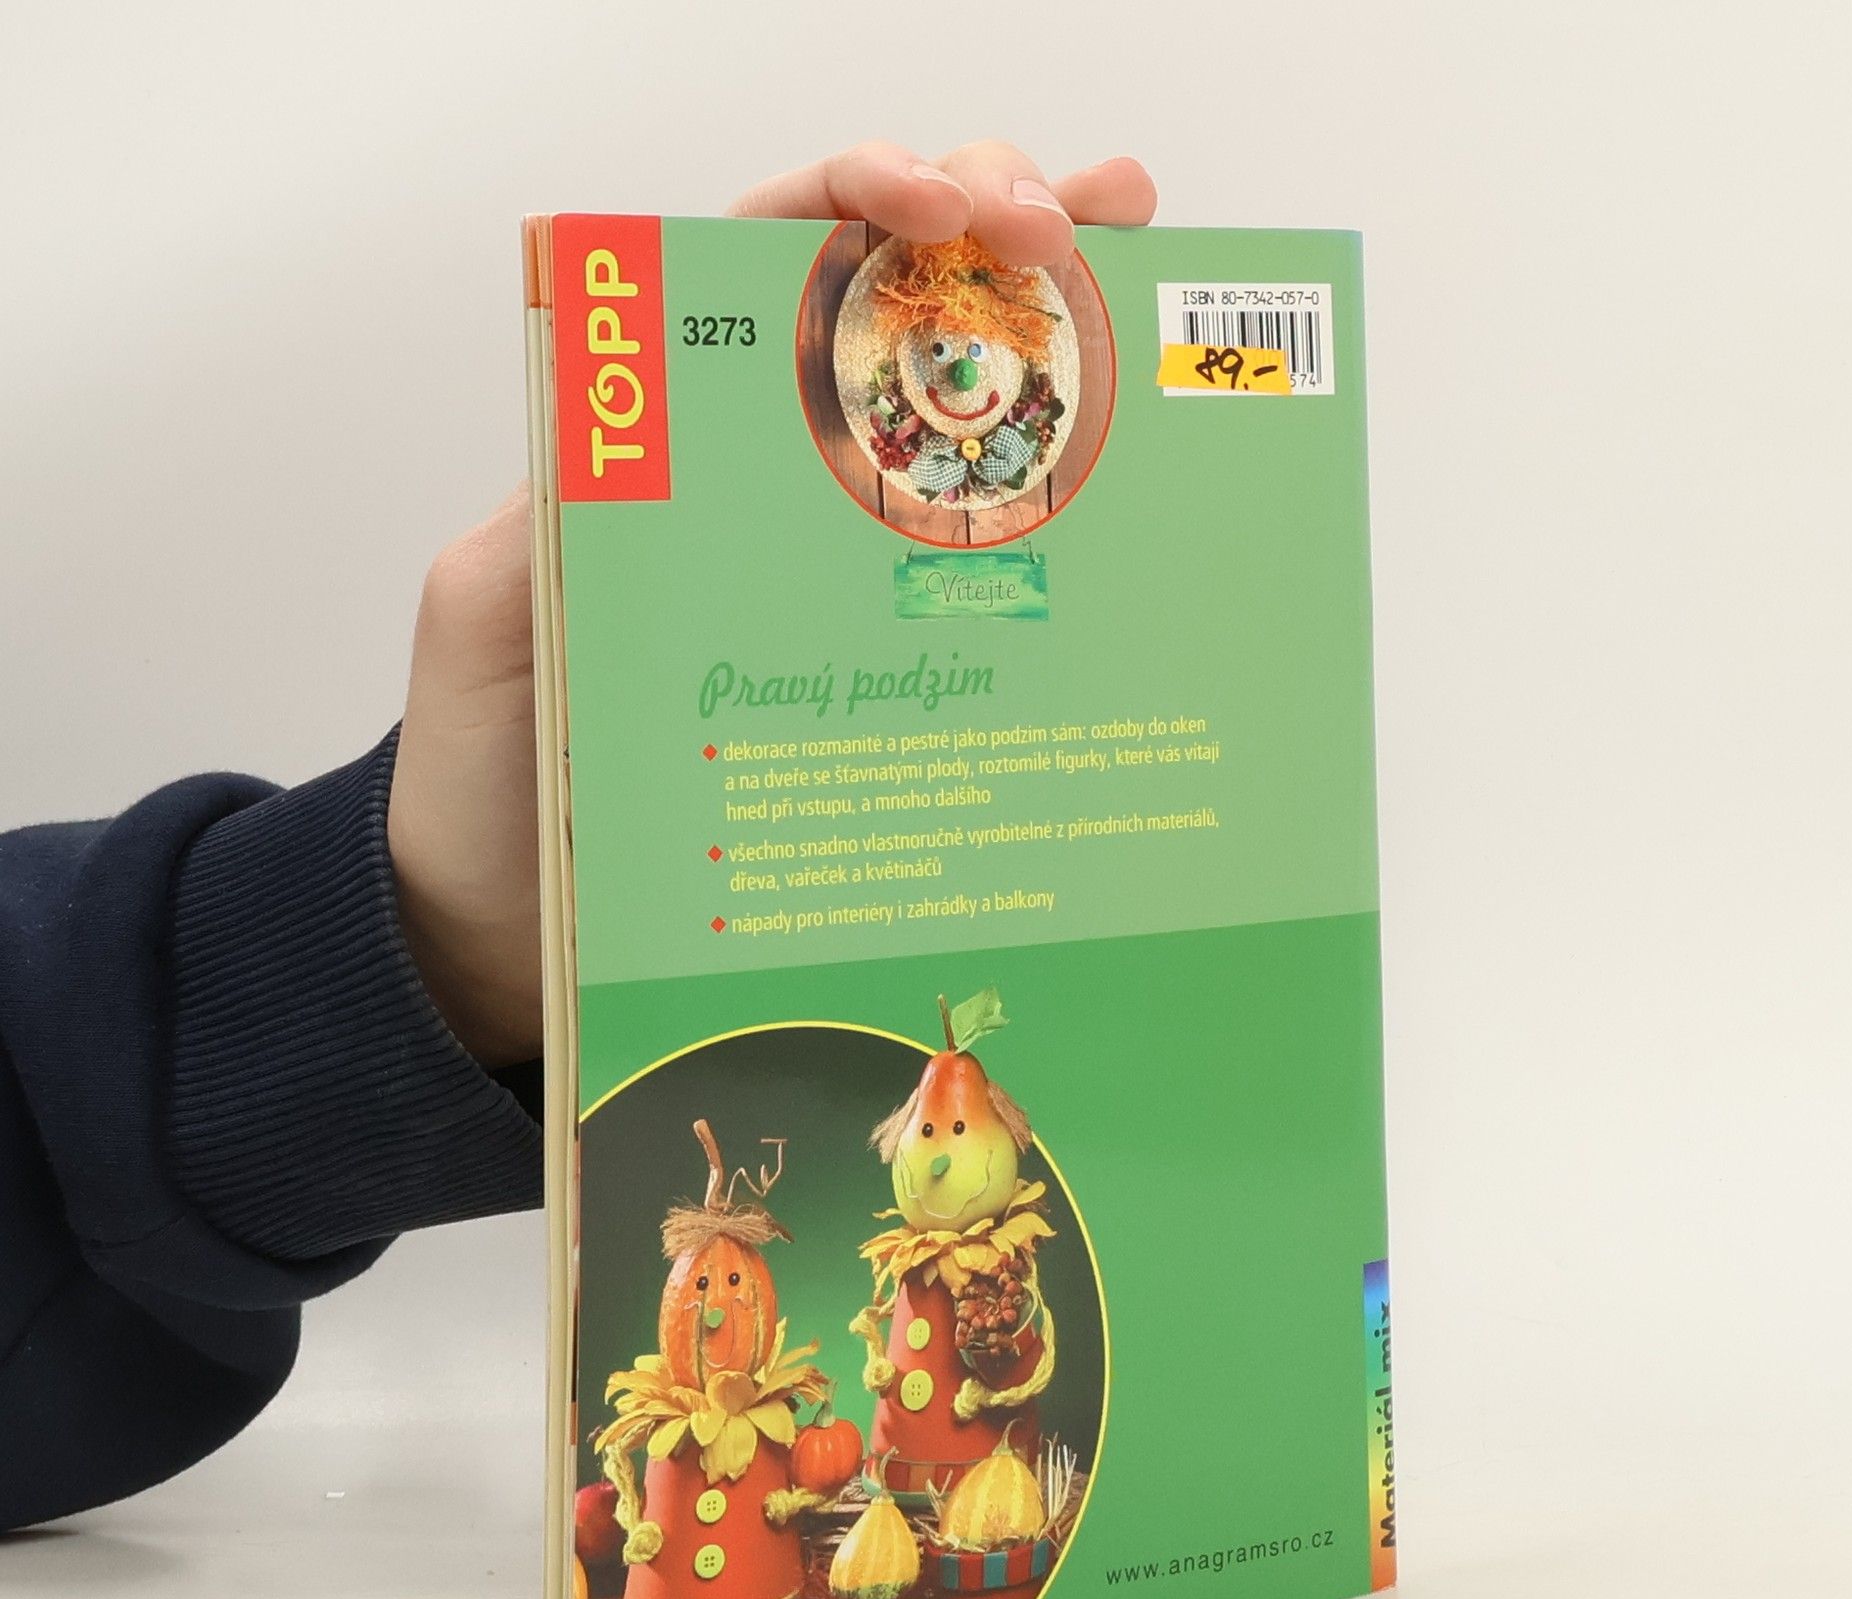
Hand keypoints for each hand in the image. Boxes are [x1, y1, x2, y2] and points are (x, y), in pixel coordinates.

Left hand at [387, 142, 1156, 1068]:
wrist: (517, 922)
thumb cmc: (491, 774)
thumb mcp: (492, 626)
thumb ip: (547, 526)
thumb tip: (625, 449)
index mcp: (660, 434)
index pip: (767, 258)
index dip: (858, 197)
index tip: (939, 207)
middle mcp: (761, 476)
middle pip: (891, 297)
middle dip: (991, 223)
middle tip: (1075, 237)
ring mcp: (833, 560)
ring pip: (957, 404)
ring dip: (1053, 323)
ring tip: (1134, 268)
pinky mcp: (879, 653)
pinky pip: (977, 556)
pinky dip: (1054, 492)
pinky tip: (1124, 459)